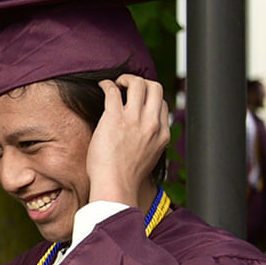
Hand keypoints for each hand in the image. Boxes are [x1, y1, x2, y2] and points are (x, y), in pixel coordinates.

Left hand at [86, 74, 168, 205]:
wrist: (115, 185)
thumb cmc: (126, 177)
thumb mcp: (149, 157)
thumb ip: (150, 142)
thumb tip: (143, 136)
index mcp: (162, 133)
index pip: (163, 104)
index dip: (150, 98)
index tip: (138, 100)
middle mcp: (151, 123)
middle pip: (155, 87)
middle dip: (141, 81)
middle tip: (127, 86)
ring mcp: (134, 120)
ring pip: (137, 84)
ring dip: (125, 79)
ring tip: (116, 84)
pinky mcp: (114, 118)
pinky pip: (113, 91)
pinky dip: (107, 84)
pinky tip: (102, 86)